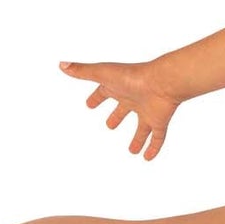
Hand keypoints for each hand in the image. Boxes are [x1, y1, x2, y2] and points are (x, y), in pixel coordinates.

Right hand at [57, 58, 181, 159]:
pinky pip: (157, 138)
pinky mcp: (159, 121)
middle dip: (117, 117)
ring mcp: (148, 111)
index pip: (104, 92)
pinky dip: (153, 148)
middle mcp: (134, 99)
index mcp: (119, 87)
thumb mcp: (103, 73)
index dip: (97, 98)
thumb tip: (62, 65)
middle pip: (124, 110)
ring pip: (142, 128)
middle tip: (110, 126)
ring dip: (138, 139)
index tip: (90, 104)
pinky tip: (148, 158)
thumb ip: (83, 71)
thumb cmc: (133, 76)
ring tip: (132, 150)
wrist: (162, 82)